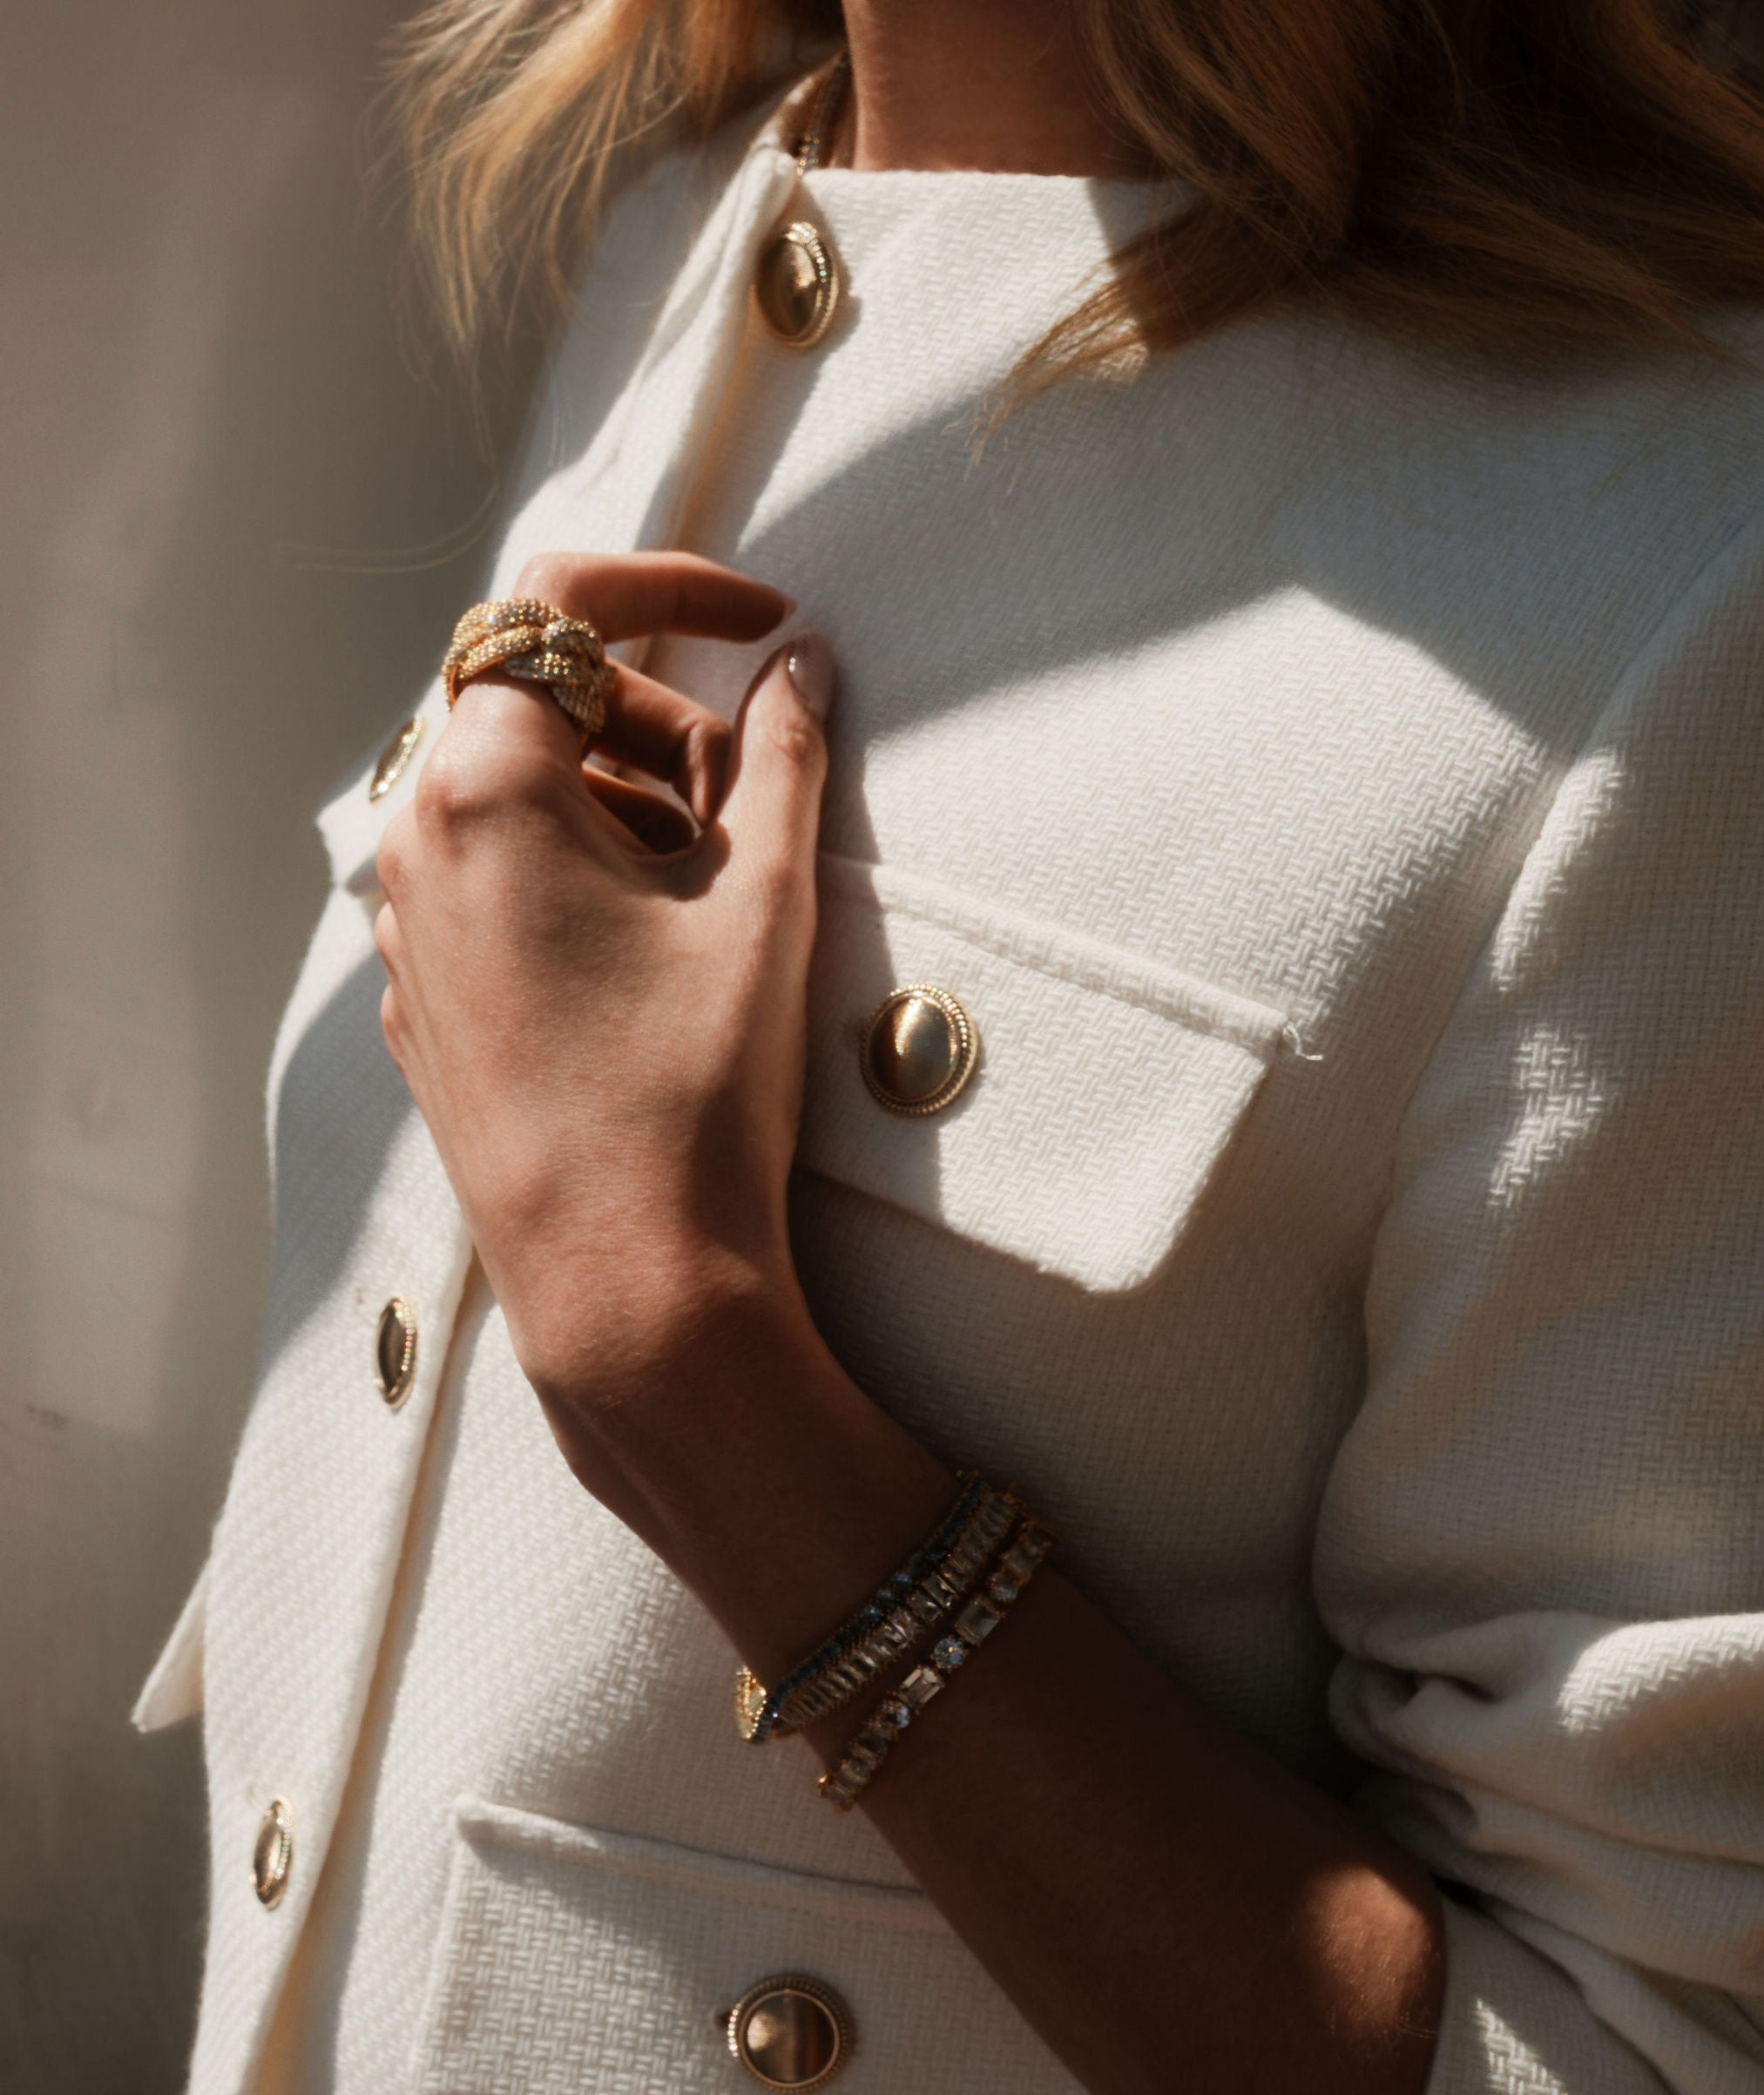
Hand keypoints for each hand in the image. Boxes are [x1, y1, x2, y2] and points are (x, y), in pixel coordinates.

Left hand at [374, 552, 833, 1431]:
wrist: (625, 1286)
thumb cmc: (691, 1097)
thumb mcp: (763, 904)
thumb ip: (783, 756)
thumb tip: (801, 666)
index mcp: (481, 790)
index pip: (556, 604)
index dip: (672, 584)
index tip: (764, 621)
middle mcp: (414, 846)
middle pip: (537, 703)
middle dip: (660, 722)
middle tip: (757, 796)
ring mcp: (407, 931)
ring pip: (518, 801)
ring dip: (625, 806)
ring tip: (715, 896)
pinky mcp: (425, 1004)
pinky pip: (495, 887)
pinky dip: (579, 879)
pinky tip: (656, 960)